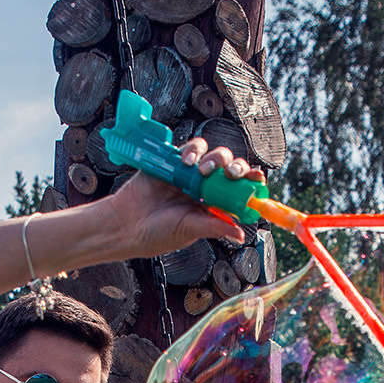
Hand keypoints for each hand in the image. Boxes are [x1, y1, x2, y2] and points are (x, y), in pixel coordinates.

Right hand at [95, 138, 264, 258]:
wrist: (126, 224)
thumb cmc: (157, 233)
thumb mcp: (190, 230)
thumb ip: (214, 227)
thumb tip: (241, 234)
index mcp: (212, 206)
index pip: (238, 191)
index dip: (249, 183)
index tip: (257, 179)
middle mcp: (204, 188)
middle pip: (229, 168)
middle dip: (235, 167)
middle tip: (230, 174)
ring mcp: (189, 173)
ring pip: (212, 154)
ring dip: (214, 158)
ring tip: (202, 170)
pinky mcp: (172, 161)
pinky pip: (190, 148)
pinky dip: (193, 150)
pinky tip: (186, 162)